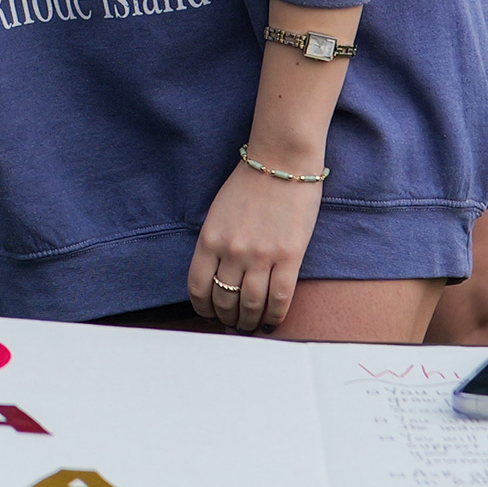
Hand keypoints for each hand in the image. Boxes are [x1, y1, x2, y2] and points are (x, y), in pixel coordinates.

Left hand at [190, 159, 321, 334]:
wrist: (282, 161)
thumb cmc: (250, 182)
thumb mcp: (218, 212)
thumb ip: (215, 243)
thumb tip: (219, 276)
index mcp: (210, 238)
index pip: (199, 287)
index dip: (203, 308)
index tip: (210, 313)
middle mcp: (232, 251)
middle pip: (225, 300)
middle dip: (227, 318)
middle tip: (233, 324)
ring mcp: (261, 255)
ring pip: (251, 305)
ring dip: (249, 322)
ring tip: (251, 326)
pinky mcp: (289, 256)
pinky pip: (280, 297)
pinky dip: (275, 315)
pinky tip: (272, 320)